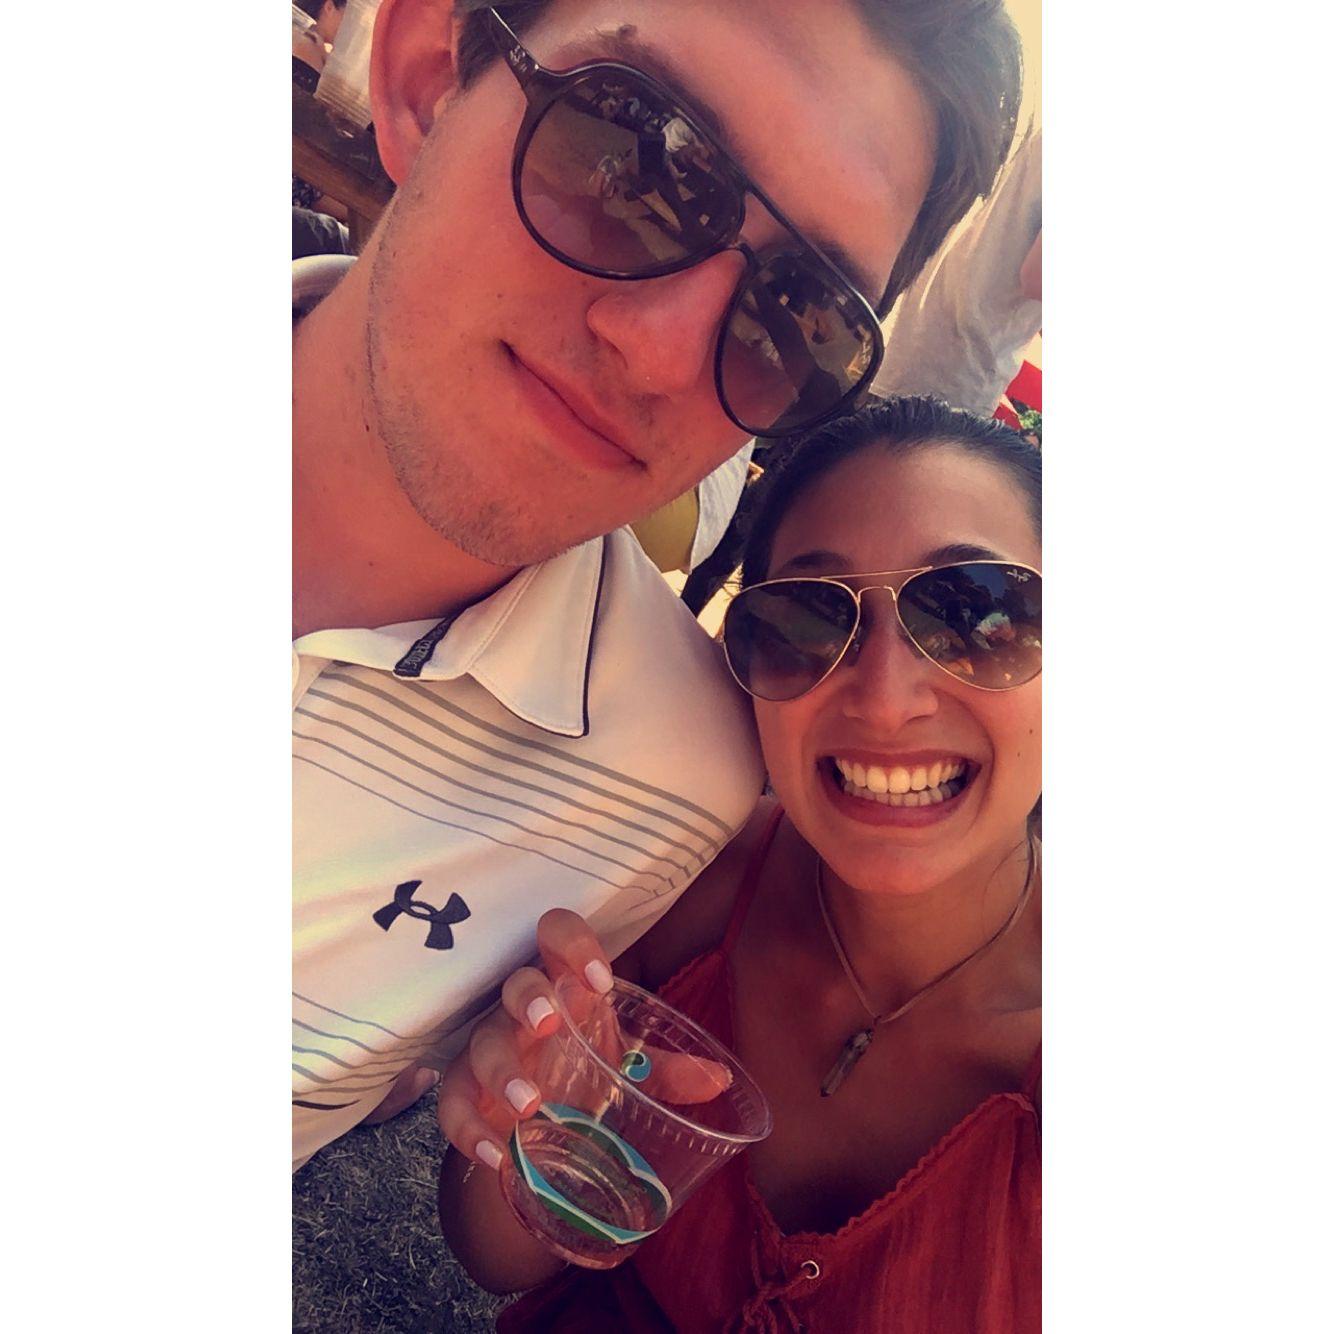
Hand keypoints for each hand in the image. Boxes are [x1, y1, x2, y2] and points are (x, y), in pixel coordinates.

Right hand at [436, 908, 730, 1172]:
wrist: (539, 1116)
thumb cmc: (586, 1066)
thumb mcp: (627, 1061)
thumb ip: (667, 1069)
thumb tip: (717, 1079)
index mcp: (563, 982)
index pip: (558, 935)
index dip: (574, 946)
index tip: (600, 980)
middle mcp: (522, 1008)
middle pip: (515, 984)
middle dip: (528, 1000)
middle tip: (548, 1025)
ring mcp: (489, 1047)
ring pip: (481, 1044)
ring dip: (501, 1071)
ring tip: (529, 1106)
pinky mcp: (465, 1092)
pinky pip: (452, 1103)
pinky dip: (468, 1129)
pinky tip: (495, 1154)